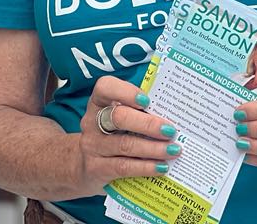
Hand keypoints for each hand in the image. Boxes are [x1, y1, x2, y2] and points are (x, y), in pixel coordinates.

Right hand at [76, 75, 179, 193]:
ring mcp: (93, 146)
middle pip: (119, 118)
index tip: (147, 101)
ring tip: (174, 149)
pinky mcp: (97, 169)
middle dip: (148, 124)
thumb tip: (174, 114)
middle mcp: (92, 122)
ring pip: (125, 145)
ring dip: (153, 148)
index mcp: (99, 102)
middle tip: (171, 130)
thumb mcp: (119, 118)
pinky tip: (162, 167)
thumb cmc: (112, 133)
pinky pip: (124, 167)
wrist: (82, 165)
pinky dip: (146, 167)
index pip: (105, 87)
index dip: (126, 92)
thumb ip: (139, 112)